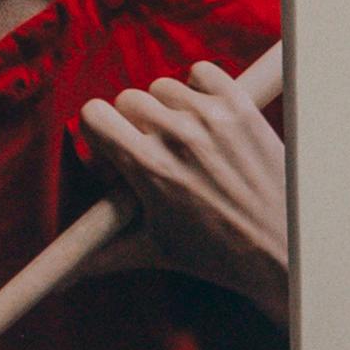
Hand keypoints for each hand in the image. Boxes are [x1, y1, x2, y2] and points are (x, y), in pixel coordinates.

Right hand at [78, 62, 289, 320]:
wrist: (284, 250)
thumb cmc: (219, 255)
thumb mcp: (157, 252)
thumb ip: (105, 254)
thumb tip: (65, 278)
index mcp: (149, 168)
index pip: (94, 114)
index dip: (100, 130)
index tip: (115, 148)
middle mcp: (178, 137)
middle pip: (129, 98)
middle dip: (136, 123)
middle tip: (156, 150)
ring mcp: (211, 119)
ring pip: (165, 86)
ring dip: (170, 107)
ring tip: (187, 140)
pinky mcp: (241, 107)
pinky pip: (204, 72)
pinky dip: (202, 88)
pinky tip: (208, 117)